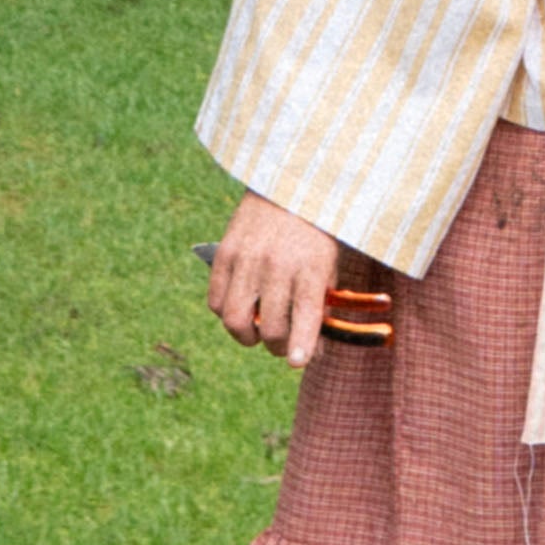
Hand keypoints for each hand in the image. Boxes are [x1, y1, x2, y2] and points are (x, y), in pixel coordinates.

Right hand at [206, 194, 343, 369]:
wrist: (287, 183)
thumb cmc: (315, 229)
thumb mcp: (329, 262)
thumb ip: (321, 301)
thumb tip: (311, 347)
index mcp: (310, 265)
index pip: (304, 315)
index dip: (300, 347)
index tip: (297, 362)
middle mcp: (276, 263)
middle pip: (269, 326)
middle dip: (276, 346)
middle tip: (281, 347)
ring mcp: (247, 258)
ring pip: (235, 319)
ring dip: (245, 336)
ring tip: (255, 335)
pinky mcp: (224, 253)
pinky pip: (215, 299)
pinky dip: (224, 313)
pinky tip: (238, 309)